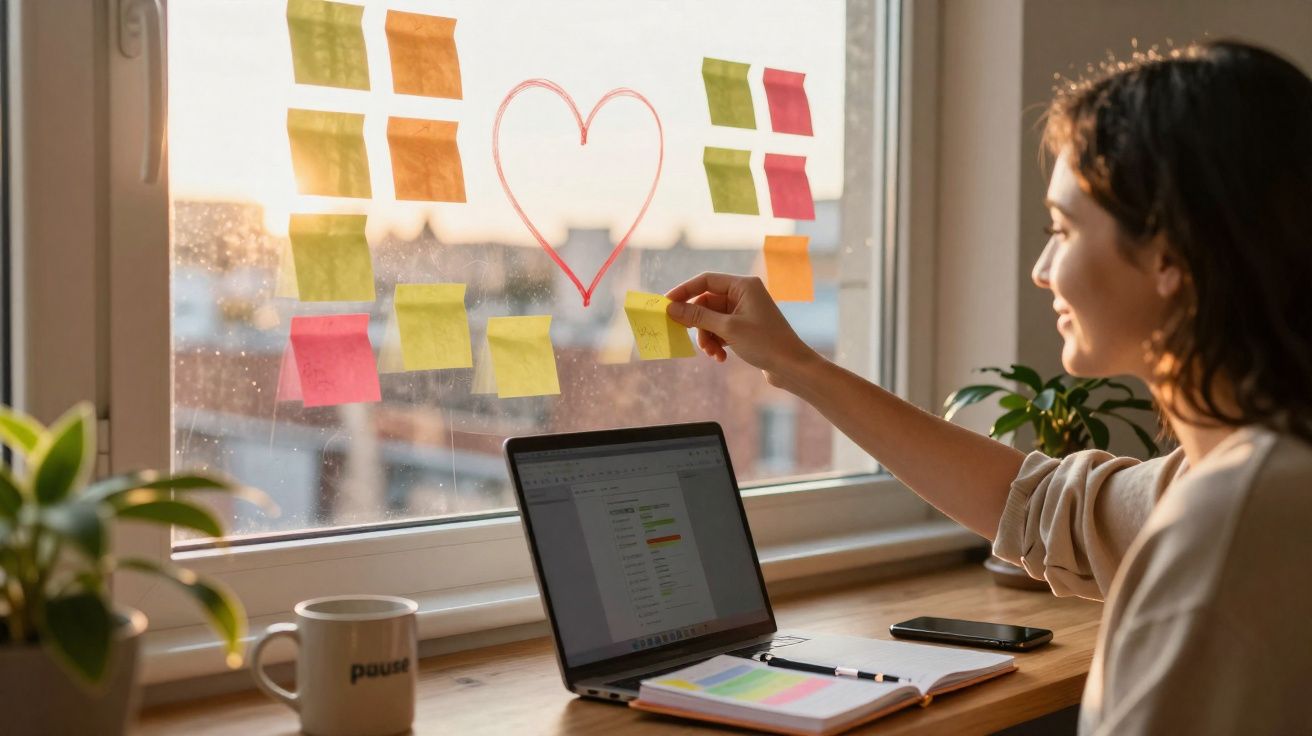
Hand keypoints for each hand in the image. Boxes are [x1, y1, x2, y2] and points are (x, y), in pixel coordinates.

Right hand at [664, 272, 818, 382]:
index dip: (684, 291)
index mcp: (743, 285)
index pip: (705, 280)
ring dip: (708, 338)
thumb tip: (671, 308)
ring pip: (712, 320)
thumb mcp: (728, 329)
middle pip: (706, 303)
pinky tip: (721, 357)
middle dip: (699, 325)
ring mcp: (744, 311)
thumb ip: (698, 317)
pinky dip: (717, 343)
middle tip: (688, 338)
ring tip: (713, 354)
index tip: (666, 305)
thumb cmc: (765, 343)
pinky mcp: (745, 327)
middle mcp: (744, 294)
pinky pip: (721, 330)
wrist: (792, 367)